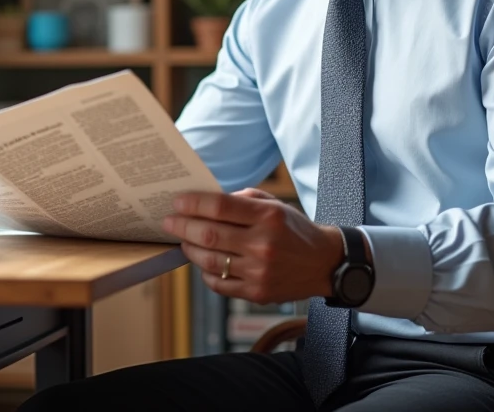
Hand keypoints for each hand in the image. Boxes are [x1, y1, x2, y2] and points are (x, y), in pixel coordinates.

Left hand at [162, 187, 344, 304]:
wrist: (324, 263)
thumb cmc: (294, 229)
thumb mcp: (274, 205)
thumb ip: (242, 199)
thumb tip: (206, 200)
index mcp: (268, 217)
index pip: (220, 207)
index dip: (193, 204)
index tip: (177, 202)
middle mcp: (263, 244)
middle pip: (209, 234)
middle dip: (182, 226)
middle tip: (168, 222)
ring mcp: (259, 272)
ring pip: (210, 261)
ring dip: (189, 249)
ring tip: (183, 241)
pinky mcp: (257, 293)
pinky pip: (219, 284)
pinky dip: (205, 272)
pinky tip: (203, 261)